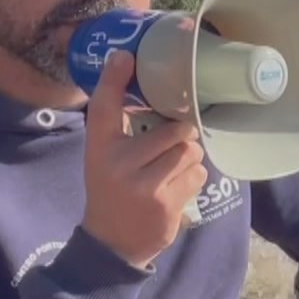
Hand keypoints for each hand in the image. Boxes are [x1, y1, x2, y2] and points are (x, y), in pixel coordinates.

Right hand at [80, 50, 207, 267]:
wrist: (112, 241)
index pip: (105, 107)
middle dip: (181, 136)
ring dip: (189, 158)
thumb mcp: (104, 154)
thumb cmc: (113, 187)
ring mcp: (145, 186)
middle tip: (173, 144)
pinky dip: (193, 178)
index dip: (114, 79)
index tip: (126, 56)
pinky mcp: (167, 205)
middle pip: (175, 131)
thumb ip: (119, 120)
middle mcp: (119, 164)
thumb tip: (128, 65)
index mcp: (100, 148)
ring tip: (173, 168)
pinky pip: (198, 175)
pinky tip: (176, 187)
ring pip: (190, 153)